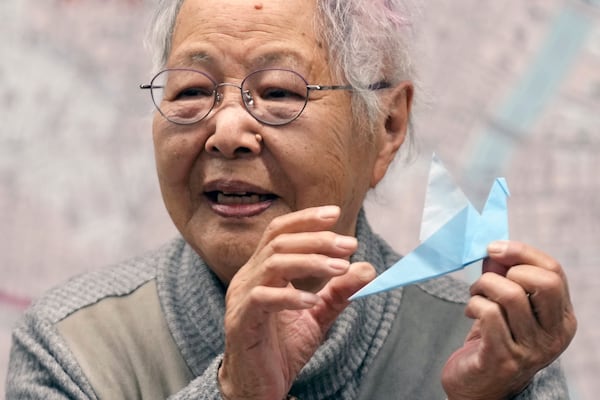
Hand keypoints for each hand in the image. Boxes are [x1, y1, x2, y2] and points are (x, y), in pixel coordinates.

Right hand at [218, 206, 374, 399]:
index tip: (336, 213)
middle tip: (350, 245)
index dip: (306, 219)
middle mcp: (248, 277)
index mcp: (262, 270)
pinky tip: (313, 300)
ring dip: (310, 261)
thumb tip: (368, 269)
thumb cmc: (282, 348)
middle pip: (279, 242)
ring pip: (272, 263)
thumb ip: (338, 293)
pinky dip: (291, 296)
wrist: (258, 387)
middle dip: (317, 239)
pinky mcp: (240, 321)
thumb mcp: (317, 316)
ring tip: (341, 268)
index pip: (279, 231)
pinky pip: (263, 299)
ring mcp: (241, 298)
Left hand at [442, 240, 576, 399]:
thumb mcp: (508, 307)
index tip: (494, 249)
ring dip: (483, 286)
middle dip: (508, 270)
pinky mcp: (502, 358)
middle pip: (544, 282)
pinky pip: (489, 314)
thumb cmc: (494, 339)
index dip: (522, 252)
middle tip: (487, 280)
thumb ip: (506, 277)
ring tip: (475, 295)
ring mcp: (530, 350)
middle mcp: (553, 336)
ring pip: (511, 295)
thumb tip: (495, 250)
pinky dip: (474, 305)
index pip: (554, 272)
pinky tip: (470, 312)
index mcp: (561, 319)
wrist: (479, 386)